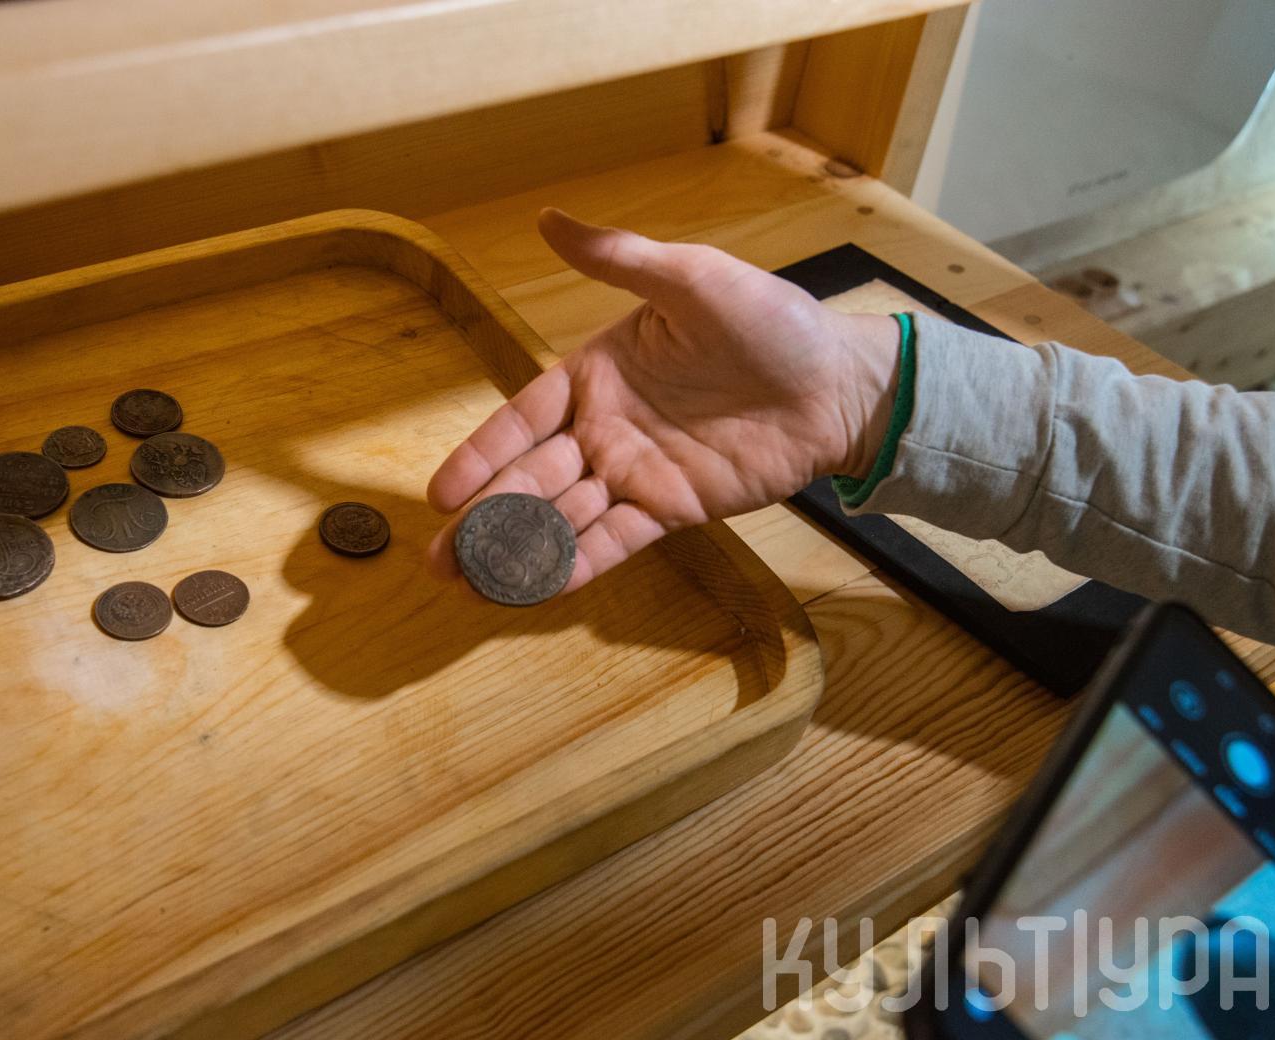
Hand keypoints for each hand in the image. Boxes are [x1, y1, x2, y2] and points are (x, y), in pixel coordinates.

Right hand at [427, 209, 900, 591]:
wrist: (838, 383)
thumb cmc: (769, 322)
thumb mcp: (691, 278)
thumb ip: (618, 258)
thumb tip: (546, 217)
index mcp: (597, 373)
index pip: (522, 417)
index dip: (481, 453)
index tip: (441, 493)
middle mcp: (605, 427)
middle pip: (531, 477)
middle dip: (483, 519)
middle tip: (437, 559)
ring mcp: (636, 473)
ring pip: (563, 515)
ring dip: (517, 549)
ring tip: (470, 581)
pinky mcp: (673, 509)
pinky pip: (615, 539)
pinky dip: (579, 562)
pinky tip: (539, 586)